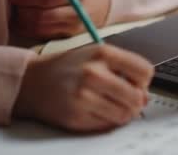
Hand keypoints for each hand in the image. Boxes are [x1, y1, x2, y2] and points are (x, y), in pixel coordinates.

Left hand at [10, 0, 110, 39]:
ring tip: (17, 14)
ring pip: (41, 30)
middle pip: (41, 18)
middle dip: (22, 12)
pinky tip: (23, 24)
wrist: (110, 5)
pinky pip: (45, 37)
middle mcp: (77, 15)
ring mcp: (74, 30)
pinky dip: (30, 31)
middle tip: (14, 5)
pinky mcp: (70, 39)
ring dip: (23, 23)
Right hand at [13, 44, 153, 131]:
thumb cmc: (68, 68)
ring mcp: (84, 96)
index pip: (145, 71)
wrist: (33, 81)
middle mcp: (94, 73)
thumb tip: (145, 96)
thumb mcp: (95, 56)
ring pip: (124, 114)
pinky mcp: (77, 116)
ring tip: (110, 105)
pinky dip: (106, 121)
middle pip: (137, 97)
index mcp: (102, 53)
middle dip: (136, 102)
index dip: (144, 81)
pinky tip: (94, 110)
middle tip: (126, 100)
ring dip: (122, 113)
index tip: (137, 84)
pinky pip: (107, 125)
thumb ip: (123, 70)